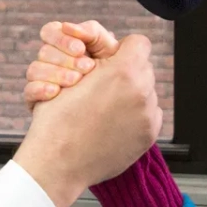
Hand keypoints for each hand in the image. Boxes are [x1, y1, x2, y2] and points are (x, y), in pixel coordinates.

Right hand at [13, 33, 162, 206]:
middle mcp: (142, 91)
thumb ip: (97, 56)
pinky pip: (149, 113)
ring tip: (106, 107)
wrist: (59, 163)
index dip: (121, 49)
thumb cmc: (57, 119)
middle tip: (104, 84)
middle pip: (143, 67)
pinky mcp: (149, 134)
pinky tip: (113, 122)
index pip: (138, 42)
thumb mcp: (68, 73)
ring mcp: (148, 115)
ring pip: (147, 91)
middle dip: (126, 72)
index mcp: (123, 71)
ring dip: (131, 94)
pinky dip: (134, 115)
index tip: (110, 60)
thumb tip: (114, 49)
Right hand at [24, 20, 119, 105]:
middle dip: (66, 59)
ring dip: (57, 73)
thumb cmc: (113, 77)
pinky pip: (28, 90)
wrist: (112, 111)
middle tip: (87, 68)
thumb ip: (92, 32)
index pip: (50, 32)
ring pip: (34, 69)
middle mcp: (51, 61)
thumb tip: (67, 26)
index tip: (81, 49)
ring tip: (76, 81)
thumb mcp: (110, 51)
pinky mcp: (37, 101)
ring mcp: (42, 81)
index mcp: (65, 45)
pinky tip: (56, 92)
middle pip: (44, 51)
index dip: (62, 39)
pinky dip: (40, 89)